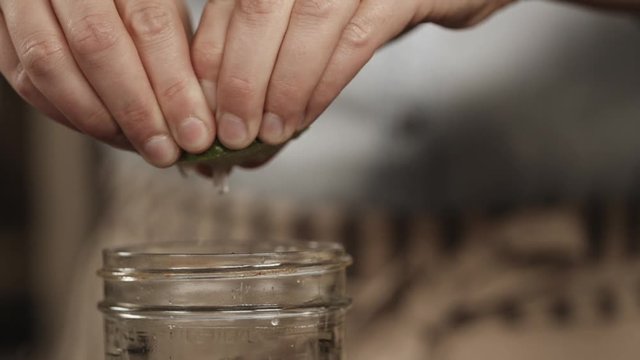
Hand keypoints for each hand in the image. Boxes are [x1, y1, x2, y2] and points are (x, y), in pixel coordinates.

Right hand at [0, 0, 214, 166]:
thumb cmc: (138, 2)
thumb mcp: (168, 12)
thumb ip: (184, 56)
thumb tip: (201, 120)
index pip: (150, 24)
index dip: (174, 86)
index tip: (195, 133)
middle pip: (98, 44)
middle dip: (137, 110)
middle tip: (164, 151)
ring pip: (50, 62)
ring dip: (97, 117)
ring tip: (135, 144)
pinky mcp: (0, 25)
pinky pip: (22, 75)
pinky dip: (63, 111)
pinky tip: (100, 128)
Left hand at [190, 0, 512, 150]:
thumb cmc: (369, 3)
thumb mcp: (310, 18)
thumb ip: (270, 55)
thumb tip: (231, 118)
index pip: (227, 4)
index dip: (211, 63)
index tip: (204, 112)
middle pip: (256, 11)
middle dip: (240, 81)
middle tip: (234, 135)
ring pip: (307, 26)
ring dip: (284, 89)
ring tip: (271, 134)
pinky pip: (356, 41)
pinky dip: (326, 84)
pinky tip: (308, 116)